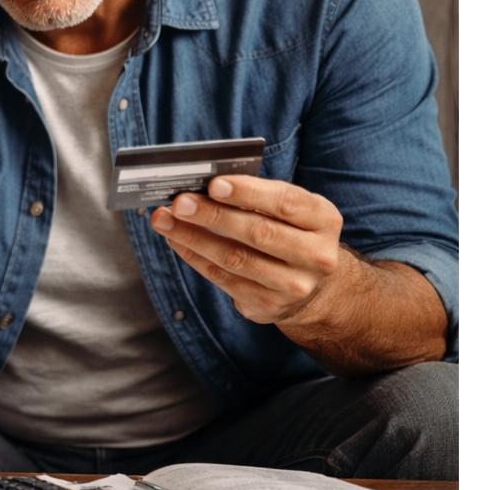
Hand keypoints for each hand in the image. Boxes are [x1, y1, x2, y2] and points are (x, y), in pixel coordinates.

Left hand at [150, 175, 347, 324]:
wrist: (311, 287)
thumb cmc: (291, 234)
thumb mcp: (290, 210)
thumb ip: (257, 196)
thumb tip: (205, 187)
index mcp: (324, 221)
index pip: (286, 203)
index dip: (248, 193)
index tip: (213, 184)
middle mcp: (316, 256)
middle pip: (258, 233)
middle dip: (213, 215)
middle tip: (180, 203)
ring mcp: (293, 286)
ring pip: (235, 259)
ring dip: (193, 237)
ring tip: (165, 220)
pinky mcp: (267, 305)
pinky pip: (223, 278)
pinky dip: (194, 256)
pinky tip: (176, 240)